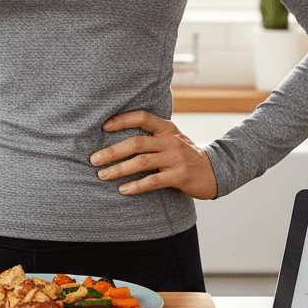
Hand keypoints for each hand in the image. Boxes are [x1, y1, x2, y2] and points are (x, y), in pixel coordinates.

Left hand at [90, 111, 218, 199]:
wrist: (213, 171)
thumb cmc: (184, 155)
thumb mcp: (171, 138)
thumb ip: (152, 135)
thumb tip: (118, 135)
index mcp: (166, 128)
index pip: (142, 117)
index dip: (122, 120)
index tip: (104, 126)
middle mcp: (170, 140)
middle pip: (136, 143)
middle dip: (112, 151)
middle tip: (94, 159)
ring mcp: (175, 158)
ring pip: (141, 162)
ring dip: (119, 169)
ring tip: (102, 175)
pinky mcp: (179, 176)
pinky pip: (153, 181)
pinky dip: (136, 186)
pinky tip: (123, 190)